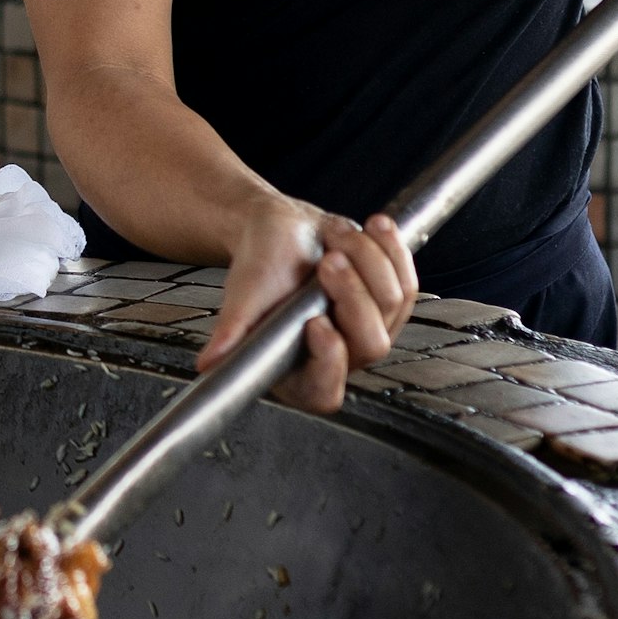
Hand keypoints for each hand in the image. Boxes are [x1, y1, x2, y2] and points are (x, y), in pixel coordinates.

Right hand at [196, 201, 416, 414]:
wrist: (283, 232)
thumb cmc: (261, 266)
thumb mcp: (243, 295)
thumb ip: (232, 330)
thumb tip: (209, 363)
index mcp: (298, 370)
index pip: (324, 390)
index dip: (329, 361)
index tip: (316, 322)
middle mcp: (338, 358)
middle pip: (370, 343)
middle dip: (353, 295)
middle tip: (328, 261)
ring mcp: (370, 331)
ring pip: (393, 304)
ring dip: (366, 260)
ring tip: (334, 237)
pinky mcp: (392, 303)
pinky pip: (409, 281)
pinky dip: (391, 249)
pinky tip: (372, 229)